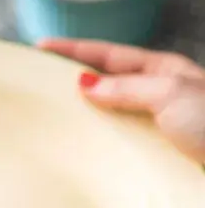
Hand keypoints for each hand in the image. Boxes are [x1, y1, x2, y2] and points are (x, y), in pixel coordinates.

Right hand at [39, 38, 204, 162]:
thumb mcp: (170, 93)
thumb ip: (126, 87)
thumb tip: (86, 84)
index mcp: (165, 73)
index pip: (109, 55)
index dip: (73, 50)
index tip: (39, 47)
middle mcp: (160, 98)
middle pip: (107, 85)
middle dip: (73, 83)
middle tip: (37, 84)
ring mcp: (157, 129)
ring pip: (110, 118)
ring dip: (83, 120)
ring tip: (50, 122)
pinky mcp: (157, 160)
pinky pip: (118, 150)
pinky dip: (98, 150)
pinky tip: (82, 156)